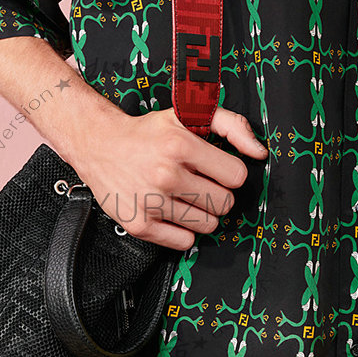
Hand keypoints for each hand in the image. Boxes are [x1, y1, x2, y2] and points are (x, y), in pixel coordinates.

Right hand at [65, 105, 268, 251]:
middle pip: (224, 204)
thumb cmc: (147, 133)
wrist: (99, 145)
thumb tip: (259, 152)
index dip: (228, 173)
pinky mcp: (139, 224)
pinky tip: (171, 212)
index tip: (213, 170)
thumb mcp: (188, 115)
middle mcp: (165, 174)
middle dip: (217, 194)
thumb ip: (231, 125)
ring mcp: (151, 202)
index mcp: (180, 145)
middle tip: (198, 184)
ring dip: (202, 214)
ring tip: (184, 198)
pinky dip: (182, 231)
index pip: (236, 176)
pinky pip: (184, 241)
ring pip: (208, 225)